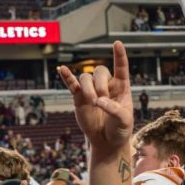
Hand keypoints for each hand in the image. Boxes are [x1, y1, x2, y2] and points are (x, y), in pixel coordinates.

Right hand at [58, 41, 133, 156]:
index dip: (119, 55)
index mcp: (122, 87)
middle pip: (100, 71)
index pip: (121, 67)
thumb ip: (114, 109)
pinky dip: (66, 77)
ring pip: (86, 78)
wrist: (107, 140)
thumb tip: (99, 101)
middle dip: (100, 84)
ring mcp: (92, 90)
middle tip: (102, 100)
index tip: (117, 43)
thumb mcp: (124, 121)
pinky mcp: (79, 97)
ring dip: (88, 89)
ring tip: (93, 103)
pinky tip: (61, 69)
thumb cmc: (120, 129)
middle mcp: (107, 85)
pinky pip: (72, 84)